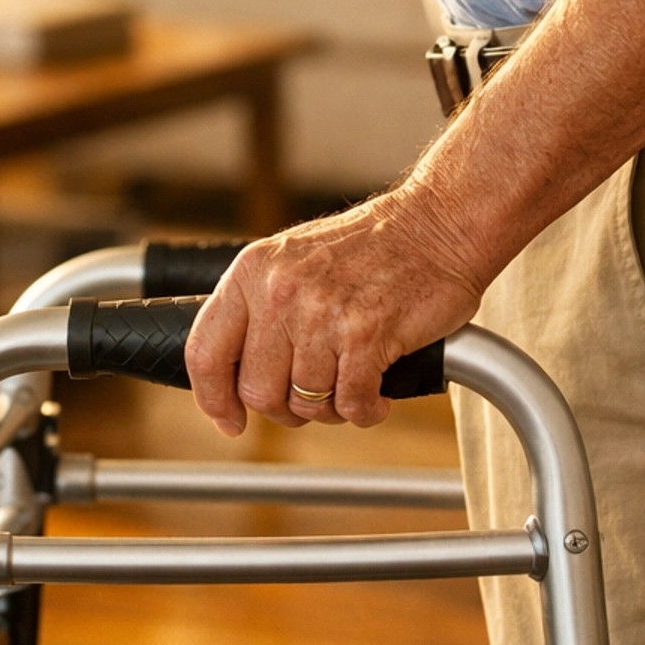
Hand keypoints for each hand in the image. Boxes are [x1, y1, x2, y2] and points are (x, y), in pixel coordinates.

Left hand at [182, 188, 484, 434]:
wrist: (438, 225)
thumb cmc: (372, 247)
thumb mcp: (295, 260)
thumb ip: (262, 307)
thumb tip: (236, 372)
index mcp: (254, 271)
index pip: (206, 351)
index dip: (213, 398)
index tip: (229, 420)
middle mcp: (281, 291)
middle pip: (258, 391)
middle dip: (286, 408)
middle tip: (313, 398)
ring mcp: (323, 313)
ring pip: (307, 403)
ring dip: (332, 408)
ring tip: (352, 384)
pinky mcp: (367, 334)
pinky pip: (352, 404)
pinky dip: (366, 410)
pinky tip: (377, 393)